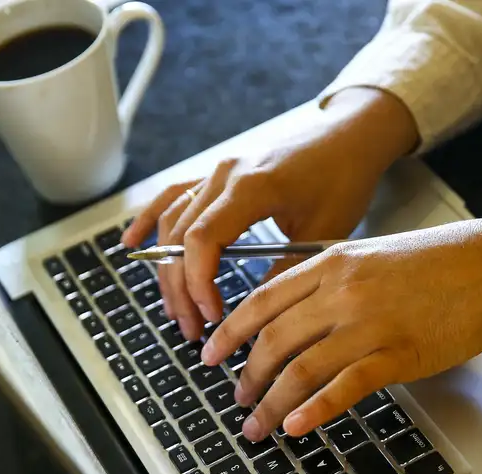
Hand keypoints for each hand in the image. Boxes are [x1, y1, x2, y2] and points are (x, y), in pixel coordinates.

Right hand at [120, 88, 419, 340]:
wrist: (350, 136)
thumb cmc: (344, 177)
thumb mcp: (324, 232)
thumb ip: (286, 270)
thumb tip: (258, 314)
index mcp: (251, 187)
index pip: (203, 240)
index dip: (198, 283)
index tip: (212, 316)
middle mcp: (225, 175)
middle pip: (181, 237)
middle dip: (181, 288)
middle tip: (193, 329)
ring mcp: (217, 172)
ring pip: (173, 222)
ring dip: (169, 269)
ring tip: (177, 310)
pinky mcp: (218, 173)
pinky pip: (173, 196)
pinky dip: (150, 221)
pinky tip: (131, 245)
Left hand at [200, 216, 481, 441]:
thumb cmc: (439, 262)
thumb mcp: (372, 256)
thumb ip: (331, 281)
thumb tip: (295, 318)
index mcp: (332, 262)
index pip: (263, 300)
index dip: (230, 331)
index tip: (210, 353)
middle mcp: (343, 291)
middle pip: (275, 338)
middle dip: (247, 375)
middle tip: (236, 398)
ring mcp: (370, 324)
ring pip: (301, 367)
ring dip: (271, 402)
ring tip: (257, 425)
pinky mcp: (398, 354)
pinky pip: (345, 386)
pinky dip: (315, 409)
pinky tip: (296, 426)